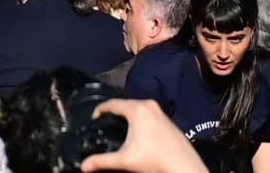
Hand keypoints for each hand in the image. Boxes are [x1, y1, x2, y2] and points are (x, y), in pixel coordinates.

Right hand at [81, 99, 204, 172]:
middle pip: (125, 104)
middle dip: (114, 112)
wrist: (186, 169)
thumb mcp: (125, 161)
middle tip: (104, 124)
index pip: (112, 103)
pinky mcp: (169, 120)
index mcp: (137, 109)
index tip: (93, 119)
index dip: (100, 110)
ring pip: (138, 109)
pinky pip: (148, 114)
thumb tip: (83, 166)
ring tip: (119, 128)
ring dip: (128, 116)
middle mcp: (149, 105)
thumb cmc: (154, 161)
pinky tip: (138, 134)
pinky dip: (140, 120)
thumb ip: (102, 162)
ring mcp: (161, 112)